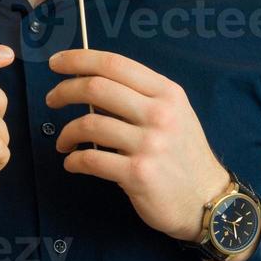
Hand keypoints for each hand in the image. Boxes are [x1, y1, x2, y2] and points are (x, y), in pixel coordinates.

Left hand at [45, 49, 230, 243]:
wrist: (208, 201)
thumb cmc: (183, 155)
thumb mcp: (173, 114)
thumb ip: (139, 97)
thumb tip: (90, 84)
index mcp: (166, 93)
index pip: (114, 64)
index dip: (79, 59)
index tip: (56, 62)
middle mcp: (159, 114)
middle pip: (96, 87)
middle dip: (64, 91)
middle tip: (52, 100)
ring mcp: (149, 144)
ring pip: (89, 124)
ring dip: (66, 132)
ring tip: (63, 142)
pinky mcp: (138, 173)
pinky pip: (91, 160)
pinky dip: (73, 160)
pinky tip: (72, 162)